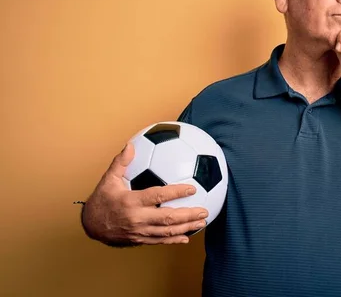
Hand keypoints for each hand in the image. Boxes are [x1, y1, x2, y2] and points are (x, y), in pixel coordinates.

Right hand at [81, 143, 208, 245]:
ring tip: (202, 223)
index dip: (176, 192)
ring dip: (186, 227)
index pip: (158, 197)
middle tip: (204, 211)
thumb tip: (130, 144)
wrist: (90, 226)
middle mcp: (137, 219)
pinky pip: (160, 242)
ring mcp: (140, 232)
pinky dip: (174, 240)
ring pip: (167, 232)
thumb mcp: (108, 180)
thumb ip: (121, 162)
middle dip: (188, 215)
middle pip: (167, 218)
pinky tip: (186, 237)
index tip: (192, 188)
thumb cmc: (102, 200)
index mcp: (132, 202)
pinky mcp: (140, 240)